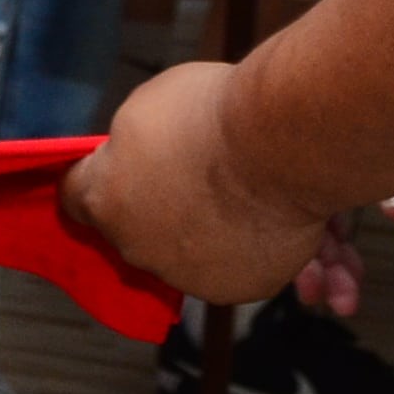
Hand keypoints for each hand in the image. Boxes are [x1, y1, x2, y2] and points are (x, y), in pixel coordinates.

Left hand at [61, 61, 344, 306]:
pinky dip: (282, 254)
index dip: (95, 180)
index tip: (109, 171)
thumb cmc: (211, 113)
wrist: (278, 145)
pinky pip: (258, 268)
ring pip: (213, 252)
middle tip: (207, 173)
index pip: (77, 198)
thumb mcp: (148, 107)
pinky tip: (316, 242)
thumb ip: (134, 142)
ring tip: (276, 208)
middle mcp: (142, 247)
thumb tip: (136, 154)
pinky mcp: (243, 286)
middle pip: (147, 228)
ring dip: (239, 235)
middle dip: (176, 206)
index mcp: (108, 198)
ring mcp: (192, 273)